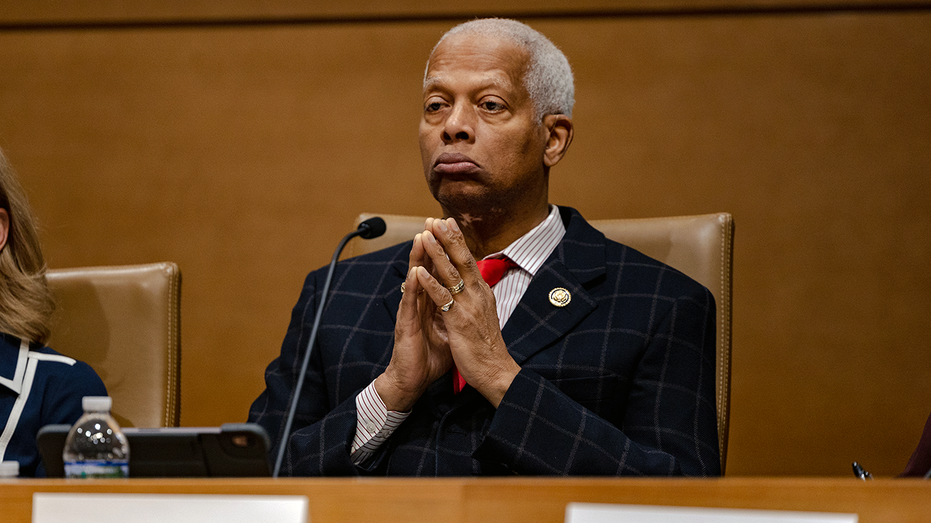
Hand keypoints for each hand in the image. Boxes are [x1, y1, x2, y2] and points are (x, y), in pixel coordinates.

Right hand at [375, 232, 452, 411]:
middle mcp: (421, 303)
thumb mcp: (450, 332)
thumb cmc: (430, 357)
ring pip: (415, 280)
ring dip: (418, 258)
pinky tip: (415, 272)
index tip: (452, 232)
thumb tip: (468, 307)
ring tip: (421, 236)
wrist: (413, 381)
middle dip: (431, 245)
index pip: (439, 272)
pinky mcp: (406, 325)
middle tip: (433, 221)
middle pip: (426, 268)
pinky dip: (413, 286)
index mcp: (433, 303)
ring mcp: (411, 312)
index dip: (444, 252)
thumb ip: (455, 315)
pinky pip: (410, 303)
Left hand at [417, 217, 520, 406]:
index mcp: (483, 293)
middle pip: (462, 260)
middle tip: (435, 219)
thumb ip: (477, 298)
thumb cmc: (487, 346)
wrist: (495, 371)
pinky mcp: (458, 321)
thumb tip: (474, 283)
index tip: (447, 222)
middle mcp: (478, 295)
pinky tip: (419, 272)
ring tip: (425, 236)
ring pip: (451, 274)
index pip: (469, 260)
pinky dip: (430, 283)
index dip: (457, 241)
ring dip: (437, 253)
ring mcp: (469, 307)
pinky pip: (442, 299)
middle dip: (448, 238)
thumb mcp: (484, 315)